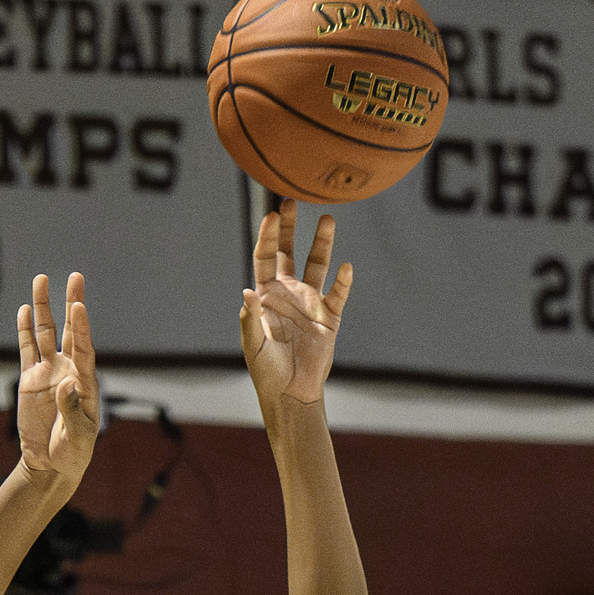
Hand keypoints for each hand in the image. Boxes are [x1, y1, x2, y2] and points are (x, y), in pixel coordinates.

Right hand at [16, 271, 98, 493]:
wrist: (51, 466)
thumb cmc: (72, 454)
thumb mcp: (76, 436)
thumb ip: (71, 409)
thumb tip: (65, 384)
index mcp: (86, 383)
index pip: (84, 349)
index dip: (81, 328)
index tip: (78, 306)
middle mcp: (69, 371)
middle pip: (70, 331)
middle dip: (72, 304)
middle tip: (76, 277)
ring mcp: (49, 373)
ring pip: (46, 334)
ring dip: (44, 308)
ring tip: (41, 280)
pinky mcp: (31, 380)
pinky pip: (27, 350)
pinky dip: (25, 330)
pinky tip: (24, 310)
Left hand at [240, 203, 351, 416]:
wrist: (291, 394)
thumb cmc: (267, 372)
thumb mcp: (254, 346)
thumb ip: (249, 319)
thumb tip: (247, 292)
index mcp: (266, 296)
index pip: (266, 257)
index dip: (268, 236)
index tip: (273, 215)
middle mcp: (288, 292)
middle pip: (289, 251)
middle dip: (290, 227)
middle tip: (292, 200)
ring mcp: (309, 302)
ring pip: (317, 264)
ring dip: (322, 243)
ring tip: (328, 219)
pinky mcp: (329, 316)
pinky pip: (338, 294)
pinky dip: (343, 281)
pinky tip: (345, 267)